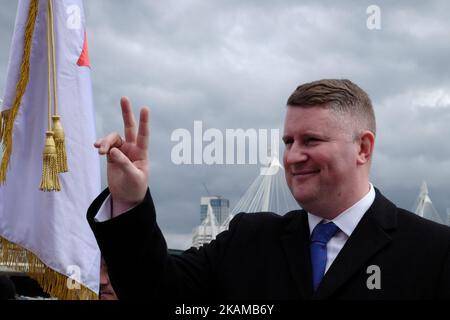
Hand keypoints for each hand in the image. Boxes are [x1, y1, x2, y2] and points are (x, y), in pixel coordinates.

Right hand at [94, 97, 149, 214]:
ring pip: (113, 138)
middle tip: (124, 98)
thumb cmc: (135, 187)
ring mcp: (121, 151)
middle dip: (126, 113)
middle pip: (129, 127)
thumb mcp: (133, 177)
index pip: (143, 135)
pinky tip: (96, 146)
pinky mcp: (111, 156)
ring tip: (99, 150)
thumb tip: (112, 151)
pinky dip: (101, 144)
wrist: (127, 197)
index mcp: (141, 153)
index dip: (144, 122)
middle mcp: (132, 149)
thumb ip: (124, 163)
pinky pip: (105, 146)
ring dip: (105, 141)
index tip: (145, 108)